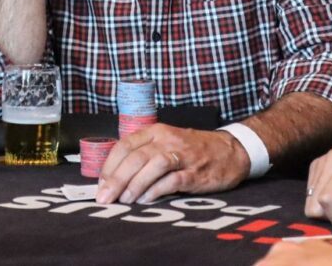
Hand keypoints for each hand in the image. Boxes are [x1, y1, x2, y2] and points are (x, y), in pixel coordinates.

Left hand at [96, 124, 248, 204]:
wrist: (231, 150)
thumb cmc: (193, 149)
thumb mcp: (166, 142)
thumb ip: (143, 154)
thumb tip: (114, 177)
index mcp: (156, 131)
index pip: (125, 145)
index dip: (110, 166)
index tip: (100, 185)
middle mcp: (167, 140)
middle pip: (136, 157)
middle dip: (117, 179)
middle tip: (106, 198)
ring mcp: (183, 155)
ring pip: (152, 166)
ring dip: (135, 185)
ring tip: (125, 200)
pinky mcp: (196, 172)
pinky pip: (172, 180)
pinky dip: (156, 190)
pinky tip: (146, 199)